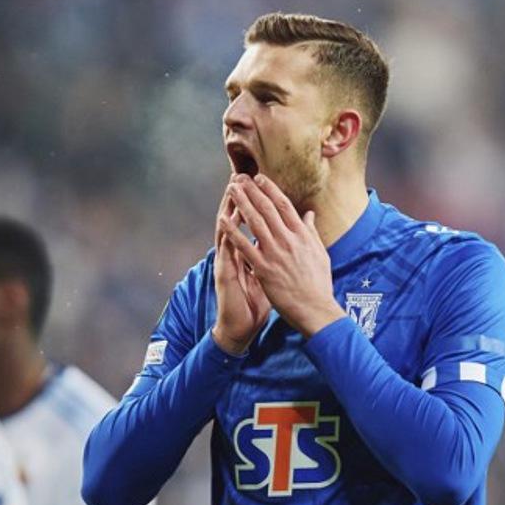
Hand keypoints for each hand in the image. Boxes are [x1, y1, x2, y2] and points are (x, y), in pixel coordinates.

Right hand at [212, 177, 270, 353]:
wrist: (239, 327)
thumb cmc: (253, 304)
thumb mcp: (266, 278)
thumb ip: (272, 259)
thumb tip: (281, 244)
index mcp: (247, 254)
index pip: (250, 224)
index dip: (254, 205)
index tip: (259, 185)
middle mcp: (234, 255)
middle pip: (236, 222)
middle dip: (239, 199)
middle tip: (240, 177)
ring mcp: (227, 262)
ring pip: (226, 230)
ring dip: (228, 210)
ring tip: (232, 189)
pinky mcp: (223, 273)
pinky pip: (225, 250)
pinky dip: (227, 234)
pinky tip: (226, 219)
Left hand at [223, 174, 345, 336]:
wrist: (315, 309)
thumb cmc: (319, 283)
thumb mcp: (320, 253)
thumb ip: (311, 232)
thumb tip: (309, 214)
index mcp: (302, 235)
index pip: (284, 205)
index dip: (270, 189)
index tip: (259, 178)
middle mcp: (288, 240)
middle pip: (267, 208)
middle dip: (251, 190)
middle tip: (239, 177)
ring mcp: (275, 253)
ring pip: (255, 222)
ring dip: (241, 203)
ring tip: (231, 189)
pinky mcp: (264, 268)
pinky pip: (245, 246)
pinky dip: (233, 232)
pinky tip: (223, 221)